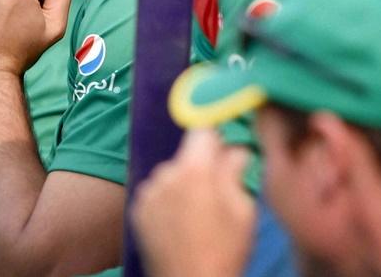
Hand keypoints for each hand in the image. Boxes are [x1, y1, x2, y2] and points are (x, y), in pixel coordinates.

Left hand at [132, 129, 254, 276]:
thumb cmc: (225, 252)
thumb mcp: (243, 211)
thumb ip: (236, 171)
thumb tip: (236, 148)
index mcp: (195, 169)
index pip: (201, 129)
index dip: (214, 135)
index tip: (223, 145)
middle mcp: (166, 172)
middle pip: (186, 155)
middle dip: (201, 166)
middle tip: (215, 194)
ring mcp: (148, 190)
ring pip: (170, 174)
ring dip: (182, 184)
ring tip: (196, 216)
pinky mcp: (137, 207)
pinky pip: (156, 191)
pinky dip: (166, 200)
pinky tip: (178, 224)